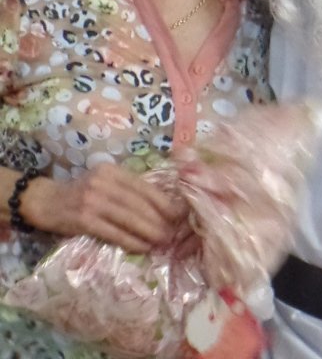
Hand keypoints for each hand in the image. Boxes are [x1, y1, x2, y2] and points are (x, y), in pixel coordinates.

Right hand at [21, 163, 181, 252]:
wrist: (45, 202)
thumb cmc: (80, 194)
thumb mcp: (103, 184)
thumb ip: (125, 191)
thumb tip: (159, 208)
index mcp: (111, 171)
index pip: (143, 186)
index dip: (163, 200)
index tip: (179, 213)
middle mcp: (103, 182)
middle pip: (138, 202)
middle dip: (160, 218)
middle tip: (174, 232)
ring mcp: (93, 200)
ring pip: (129, 217)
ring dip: (149, 231)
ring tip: (163, 241)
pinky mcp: (84, 220)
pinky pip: (114, 233)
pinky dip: (131, 241)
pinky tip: (143, 248)